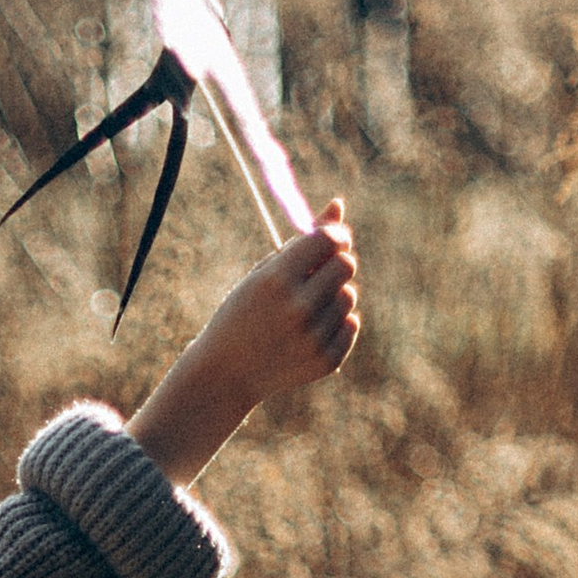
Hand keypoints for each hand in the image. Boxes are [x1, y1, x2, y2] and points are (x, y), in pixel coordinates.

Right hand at [128, 202, 359, 483]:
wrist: (226, 373)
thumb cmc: (243, 313)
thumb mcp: (264, 273)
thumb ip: (304, 240)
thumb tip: (339, 205)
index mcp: (277, 280)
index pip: (330, 239)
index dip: (334, 236)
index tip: (329, 241)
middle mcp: (298, 309)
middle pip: (346, 265)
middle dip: (336, 263)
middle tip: (317, 274)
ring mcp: (313, 338)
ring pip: (349, 296)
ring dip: (332, 296)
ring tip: (305, 309)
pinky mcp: (325, 361)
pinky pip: (351, 325)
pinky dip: (336, 323)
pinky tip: (310, 332)